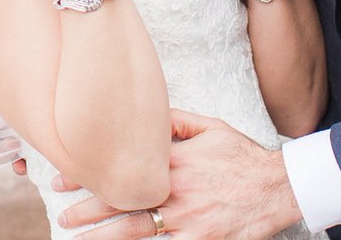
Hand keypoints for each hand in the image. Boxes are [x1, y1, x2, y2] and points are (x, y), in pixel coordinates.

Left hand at [59, 110, 300, 239]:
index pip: (123, 167)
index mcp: (173, 161)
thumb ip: (173, 121)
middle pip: (124, 202)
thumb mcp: (208, 127)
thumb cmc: (242, 155)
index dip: (91, 174)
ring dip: (104, 236)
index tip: (63, 178)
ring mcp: (188, 219)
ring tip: (77, 239)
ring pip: (137, 231)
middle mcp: (176, 190)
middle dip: (88, 209)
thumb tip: (144, 114)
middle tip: (63, 214)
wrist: (278, 186)